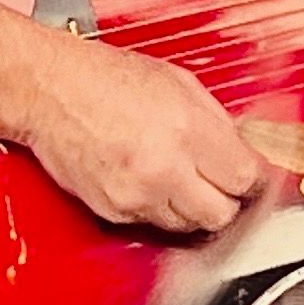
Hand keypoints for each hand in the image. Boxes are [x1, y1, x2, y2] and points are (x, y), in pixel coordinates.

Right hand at [19, 30, 264, 233]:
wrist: (51, 90)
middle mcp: (165, 167)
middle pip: (222, 214)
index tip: (251, 178)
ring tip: (179, 177)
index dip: (252, 179)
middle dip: (226, 199)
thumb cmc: (105, 78)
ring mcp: (137, 195)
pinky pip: (152, 224)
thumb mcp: (177, 81)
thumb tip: (241, 149)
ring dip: (191, 207)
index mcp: (188, 129)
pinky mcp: (114, 212)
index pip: (246, 179)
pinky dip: (156, 208)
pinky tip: (148, 180)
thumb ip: (215, 121)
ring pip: (189, 226)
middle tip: (220, 182)